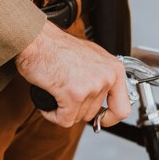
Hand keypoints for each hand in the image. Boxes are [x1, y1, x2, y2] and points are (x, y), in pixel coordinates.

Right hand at [15, 22, 130, 127]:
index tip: (101, 119)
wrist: (36, 40)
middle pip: (94, 113)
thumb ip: (100, 77)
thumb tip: (102, 96)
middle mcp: (106, 77)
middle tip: (64, 94)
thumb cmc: (56, 46)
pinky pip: (64, 119)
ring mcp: (91, 86)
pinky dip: (53, 115)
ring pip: (78, 117)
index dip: (109, 118)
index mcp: (114, 69)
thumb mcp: (90, 57)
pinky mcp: (74, 94)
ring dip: (63, 110)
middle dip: (76, 109)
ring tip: (55, 92)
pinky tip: (48, 102)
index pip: (122, 108)